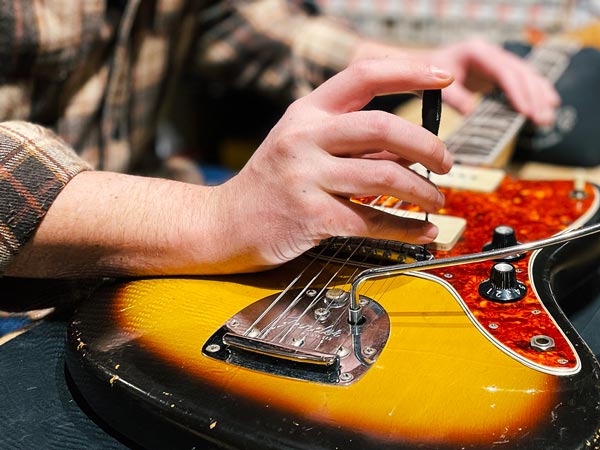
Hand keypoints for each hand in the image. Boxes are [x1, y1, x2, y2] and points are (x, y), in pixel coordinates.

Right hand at [210, 58, 452, 271]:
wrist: (223, 223)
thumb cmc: (270, 183)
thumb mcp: (301, 144)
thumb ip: (348, 140)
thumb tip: (408, 147)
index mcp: (306, 112)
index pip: (363, 75)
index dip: (408, 72)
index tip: (442, 77)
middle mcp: (304, 137)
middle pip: (382, 127)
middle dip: (427, 146)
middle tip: (446, 163)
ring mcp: (305, 176)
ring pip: (383, 177)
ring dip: (421, 191)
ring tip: (435, 200)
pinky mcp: (310, 216)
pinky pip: (370, 221)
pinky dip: (405, 228)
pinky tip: (420, 230)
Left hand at [352, 38, 559, 125]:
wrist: (410, 68)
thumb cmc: (419, 75)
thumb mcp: (433, 86)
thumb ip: (451, 96)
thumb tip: (471, 110)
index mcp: (476, 52)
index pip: (504, 71)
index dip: (518, 92)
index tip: (526, 111)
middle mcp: (488, 54)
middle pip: (519, 73)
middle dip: (533, 96)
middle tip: (543, 118)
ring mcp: (492, 63)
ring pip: (523, 76)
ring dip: (537, 95)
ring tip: (548, 115)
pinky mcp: (491, 75)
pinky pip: (517, 83)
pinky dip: (531, 94)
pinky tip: (544, 106)